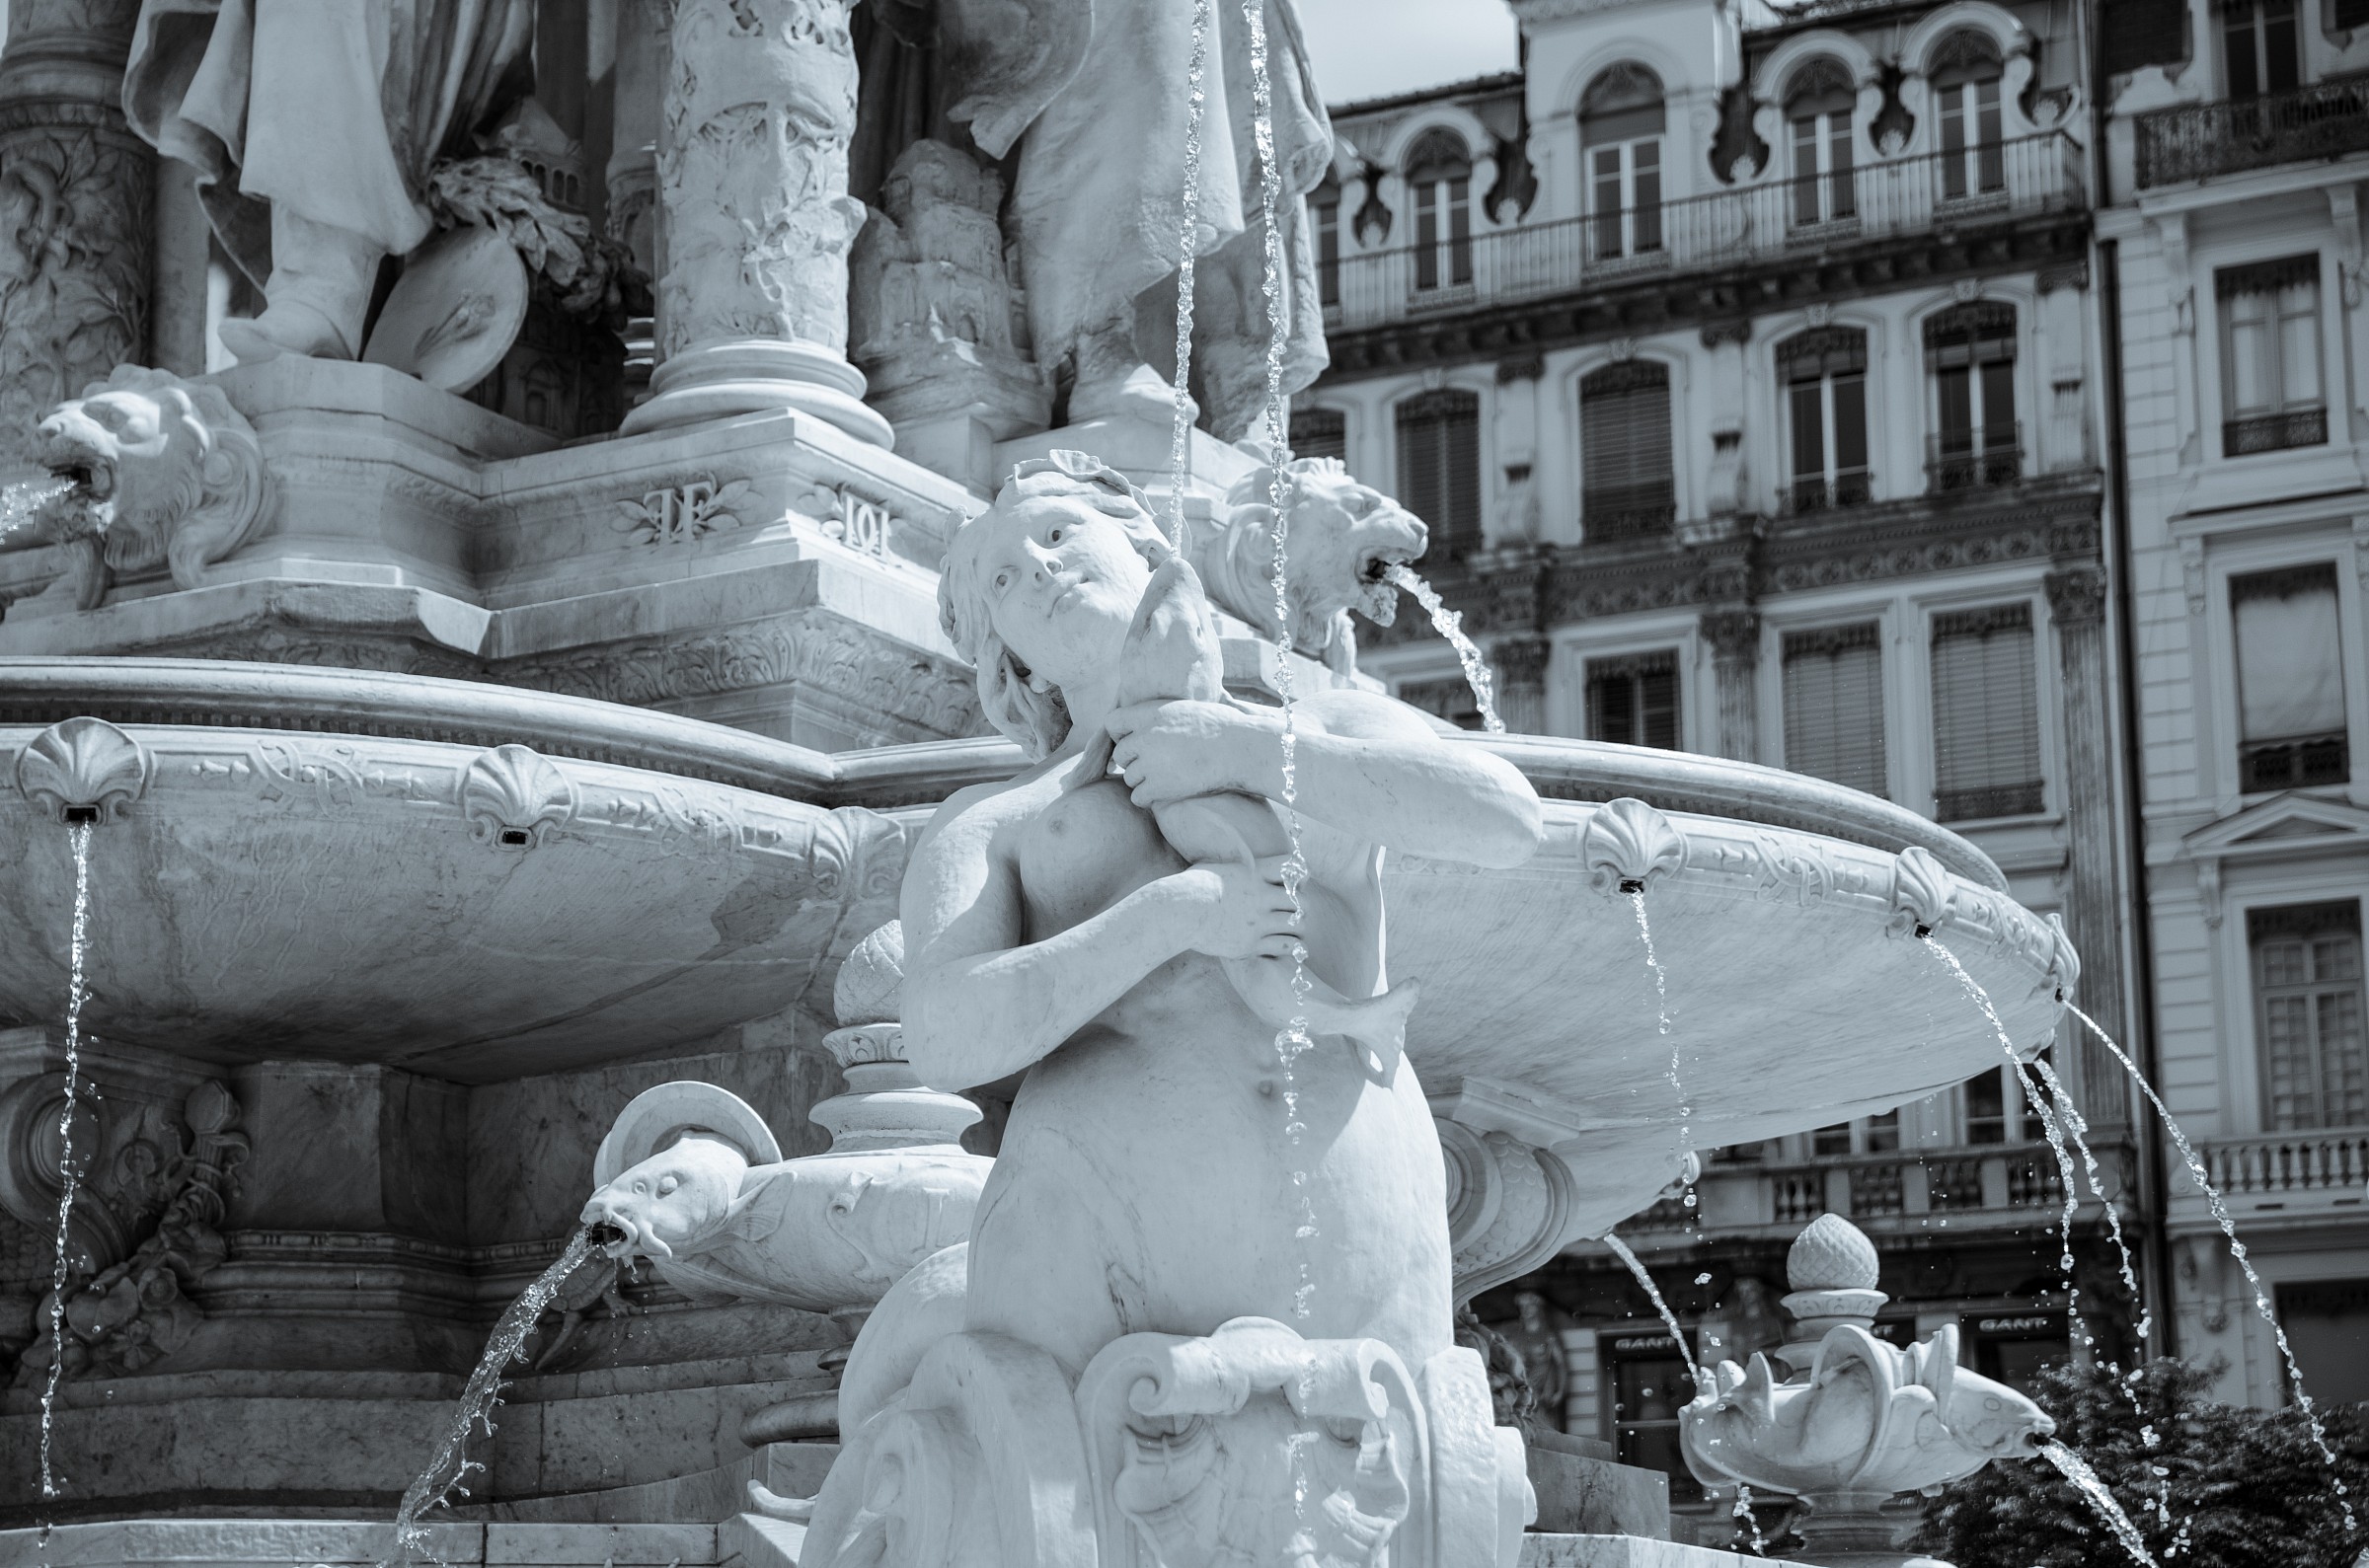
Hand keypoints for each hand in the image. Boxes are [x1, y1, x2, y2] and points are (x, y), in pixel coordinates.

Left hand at [1106, 699, 1279, 808]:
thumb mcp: (1184, 709)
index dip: (1121, 734)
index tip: (1134, 742)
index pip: (1112, 722)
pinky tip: (1164, 793)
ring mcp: (1152, 763)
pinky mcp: (1161, 786)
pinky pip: (1138, 798)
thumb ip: (1158, 716)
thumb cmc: (1221, 727)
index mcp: (1152, 712)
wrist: (1241, 748)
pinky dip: (1148, 798)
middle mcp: (1146, 736)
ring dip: (1143, 781)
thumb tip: (1141, 724)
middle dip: (1133, 761)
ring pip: (1129, 778)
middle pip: (1121, 754)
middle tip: (1154, 765)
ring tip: (1165, 778)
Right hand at [1169, 856, 1301, 960]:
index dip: (1300, 874)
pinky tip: (1288, 945)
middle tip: (1295, 912)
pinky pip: (1285, 946)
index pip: (1292, 866)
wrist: (1179, 912)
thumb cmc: (1189, 887)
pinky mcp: (1251, 944)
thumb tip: (1234, 855)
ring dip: (1298, 927)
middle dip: (1301, 906)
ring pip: (1296, 924)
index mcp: (1253, 873)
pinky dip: (1292, 946)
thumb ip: (1233, 863)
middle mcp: (1260, 896)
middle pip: (1300, 900)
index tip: (1298, 882)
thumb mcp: (1214, 865)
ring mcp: (1257, 921)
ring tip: (1292, 931)